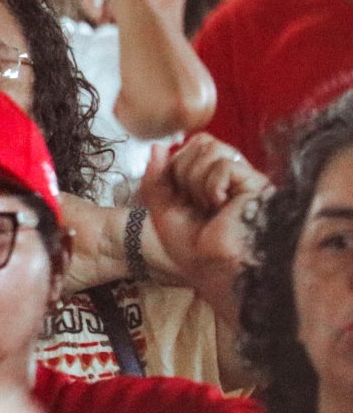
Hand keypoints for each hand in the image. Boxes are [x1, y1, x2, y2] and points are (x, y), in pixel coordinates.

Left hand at [137, 139, 264, 311]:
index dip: (173, 169)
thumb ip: (156, 178)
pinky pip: (222, 163)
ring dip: (197, 181)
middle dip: (184, 174)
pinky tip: (222, 205)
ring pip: (208, 148)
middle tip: (196, 205)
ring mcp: (243, 176)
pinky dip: (213, 186)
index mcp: (207, 180)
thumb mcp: (163, 211)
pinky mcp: (257, 181)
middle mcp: (227, 175)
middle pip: (197, 143)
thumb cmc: (194, 249)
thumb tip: (157, 146)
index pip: (186, 149)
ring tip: (210, 206)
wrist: (218, 269)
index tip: (180, 200)